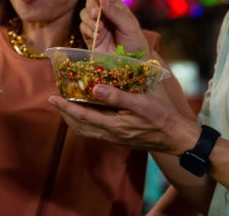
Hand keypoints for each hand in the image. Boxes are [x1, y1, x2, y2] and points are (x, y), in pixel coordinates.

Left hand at [47, 84, 199, 154]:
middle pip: (79, 126)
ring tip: (68, 104)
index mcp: (113, 126)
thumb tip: (95, 88)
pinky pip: (95, 131)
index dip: (65, 107)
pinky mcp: (120, 137)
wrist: (176, 139)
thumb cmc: (161, 118)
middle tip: (56, 100)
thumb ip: (118, 96)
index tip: (52, 98)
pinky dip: (85, 121)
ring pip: (86, 131)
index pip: (82, 117)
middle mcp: (110, 134)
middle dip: (65, 114)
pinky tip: (89, 111)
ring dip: (73, 119)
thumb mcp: (141, 103)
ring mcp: (114, 138)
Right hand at [80, 0, 150, 53]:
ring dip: (89, 19)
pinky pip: (82, 27)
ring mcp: (96, 25)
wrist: (132, 63)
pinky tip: (97, 35)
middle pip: (91, 1)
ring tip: (99, 29)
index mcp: (116, 6)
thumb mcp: (129, 25)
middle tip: (96, 14)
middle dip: (91, 6)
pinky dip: (88, 30)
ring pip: (84, 13)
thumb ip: (114, 12)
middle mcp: (104, 13)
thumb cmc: (135, 42)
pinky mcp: (90, 37)